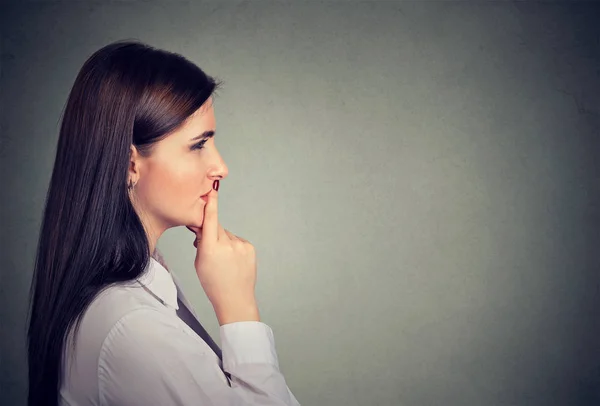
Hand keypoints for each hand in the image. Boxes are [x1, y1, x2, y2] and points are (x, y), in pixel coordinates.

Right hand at [186, 184, 259, 325]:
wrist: (235, 298)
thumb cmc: (213, 282)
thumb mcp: (200, 262)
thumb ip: (201, 242)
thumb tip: (201, 225)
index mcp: (211, 249)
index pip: (210, 221)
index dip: (211, 205)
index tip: (212, 191)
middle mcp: (227, 245)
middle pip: (216, 227)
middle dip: (211, 232)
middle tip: (209, 247)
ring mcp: (241, 246)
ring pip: (227, 234)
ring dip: (223, 241)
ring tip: (223, 260)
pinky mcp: (250, 248)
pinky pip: (237, 240)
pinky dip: (232, 246)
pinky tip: (232, 260)